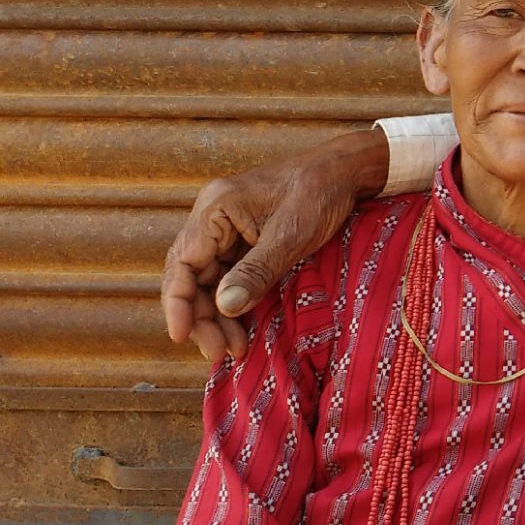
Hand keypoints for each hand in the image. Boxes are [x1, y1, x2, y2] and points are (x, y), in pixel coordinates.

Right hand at [161, 129, 389, 360]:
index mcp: (215, 209)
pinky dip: (234, 301)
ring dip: (218, 315)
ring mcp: (228, 228)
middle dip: (202, 317)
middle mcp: (213, 218)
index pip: (181, 263)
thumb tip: (224, 308)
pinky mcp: (246, 238)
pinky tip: (241, 327)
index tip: (182, 336)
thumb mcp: (290, 236)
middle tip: (219, 352)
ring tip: (234, 349)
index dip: (177, 303)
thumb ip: (256, 271)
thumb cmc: (320, 194)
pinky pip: (230, 274)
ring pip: (210, 280)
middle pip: (192, 276)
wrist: (346, 171)